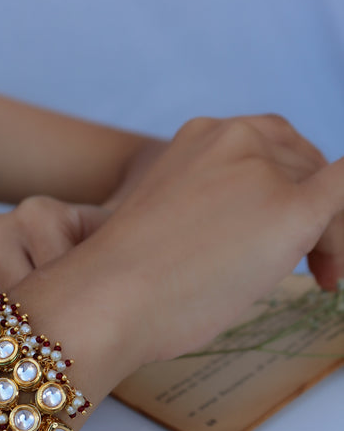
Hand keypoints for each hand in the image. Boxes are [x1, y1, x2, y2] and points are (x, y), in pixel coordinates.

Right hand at [81, 115, 343, 367]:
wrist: (109, 294)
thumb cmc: (130, 275)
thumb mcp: (175, 214)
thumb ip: (218, 204)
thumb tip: (253, 230)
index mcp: (204, 135)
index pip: (274, 147)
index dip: (292, 184)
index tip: (299, 228)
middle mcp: (236, 138)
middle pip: (304, 166)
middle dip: (318, 212)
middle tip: (319, 267)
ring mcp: (264, 171)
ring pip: (327, 189)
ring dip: (332, 232)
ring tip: (322, 276)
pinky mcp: (291, 210)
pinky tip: (340, 252)